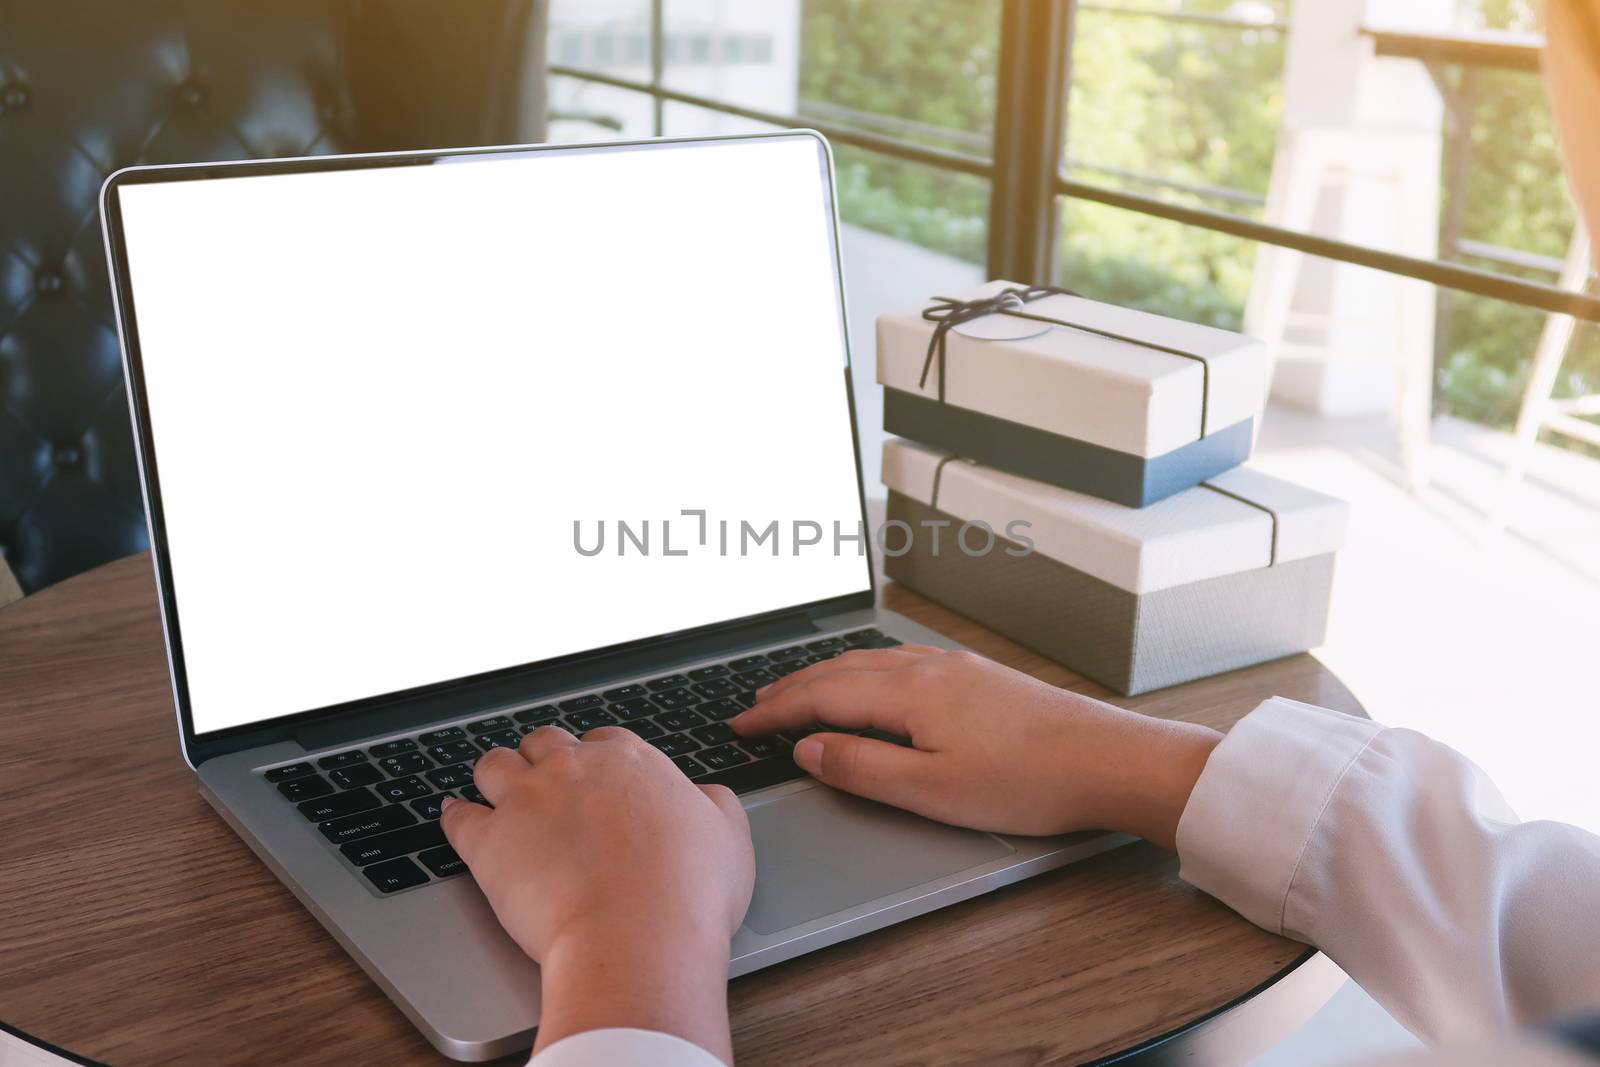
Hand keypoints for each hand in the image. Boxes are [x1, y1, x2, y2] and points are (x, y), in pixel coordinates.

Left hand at [441, 726, 753, 1061]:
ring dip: (495, 774)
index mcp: (630, 761)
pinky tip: (456, 817)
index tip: (596, 780)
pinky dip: (456, 815)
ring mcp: (526, 800)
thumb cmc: (688, 894)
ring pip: (494, 764)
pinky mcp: (488, 841)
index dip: (597, 761)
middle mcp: (573, 768)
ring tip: (495, 789)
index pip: (603, 741)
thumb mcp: (729, 838)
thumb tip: (705, 797)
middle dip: (544, 759)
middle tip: (546, 782)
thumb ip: (714, 805)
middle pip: (545, 743)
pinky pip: (458, 816)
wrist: (637, 939)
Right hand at [730, 646, 1220, 848]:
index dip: (775, 711)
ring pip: (872, 661)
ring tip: (800, 691)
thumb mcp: (933, 791)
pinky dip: (865, 671)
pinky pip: (902, 661)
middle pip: (842, 670)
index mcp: (910, 693)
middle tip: (755, 707)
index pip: (822, 696)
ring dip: (827, 675)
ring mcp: (956, 667)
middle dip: (792, 687)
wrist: (1109, 761)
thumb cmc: (1030, 782)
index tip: (740, 724)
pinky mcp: (979, 675)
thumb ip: (863, 767)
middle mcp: (928, 668)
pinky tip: (873, 682)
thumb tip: (809, 748)